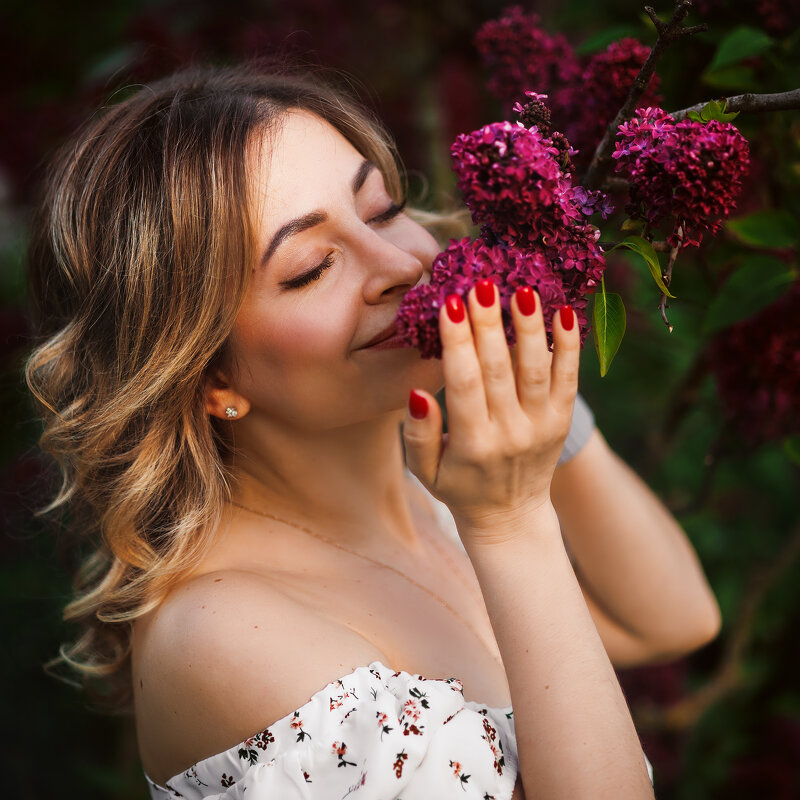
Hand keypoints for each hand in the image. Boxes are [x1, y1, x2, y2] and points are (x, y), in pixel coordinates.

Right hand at [403, 279, 579, 542]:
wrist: (510, 517)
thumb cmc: (458, 486)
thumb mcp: (425, 471)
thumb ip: (417, 433)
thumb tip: (420, 392)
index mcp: (473, 444)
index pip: (465, 384)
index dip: (459, 343)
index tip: (451, 304)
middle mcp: (511, 434)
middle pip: (501, 369)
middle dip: (490, 323)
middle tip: (483, 283)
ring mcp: (542, 427)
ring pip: (537, 369)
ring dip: (530, 326)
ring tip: (522, 288)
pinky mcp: (561, 421)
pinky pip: (570, 379)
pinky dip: (568, 346)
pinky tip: (564, 312)